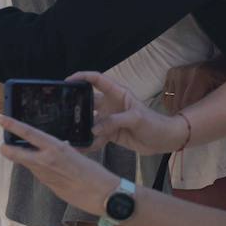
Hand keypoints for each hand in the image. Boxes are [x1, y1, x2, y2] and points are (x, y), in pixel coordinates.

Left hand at [0, 114, 116, 216]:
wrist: (101, 195)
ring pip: (26, 163)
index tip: (1, 118)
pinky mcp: (47, 186)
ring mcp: (44, 175)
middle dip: (6, 148)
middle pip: (15, 153)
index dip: (12, 125)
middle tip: (4, 143)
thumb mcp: (75, 152)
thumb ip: (59, 149)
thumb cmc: (94, 172)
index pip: (28, 133)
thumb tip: (52, 147)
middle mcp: (45, 161)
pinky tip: (48, 166)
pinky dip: (38, 168)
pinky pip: (38, 173)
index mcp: (55, 148)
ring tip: (30, 151)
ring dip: (25, 158)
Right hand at [74, 71, 188, 153]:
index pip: (97, 80)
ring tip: (67, 132)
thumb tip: (94, 129)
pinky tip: (80, 148)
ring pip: (90, 121)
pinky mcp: (110, 134)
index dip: (82, 77)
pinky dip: (89, 142)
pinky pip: (96, 137)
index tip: (68, 81)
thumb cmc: (154, 123)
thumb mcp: (136, 118)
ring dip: (80, 126)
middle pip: (88, 101)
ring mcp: (109, 119)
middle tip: (61, 110)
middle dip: (75, 104)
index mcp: (117, 93)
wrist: (164, 141)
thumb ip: (114, 121)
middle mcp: (110, 104)